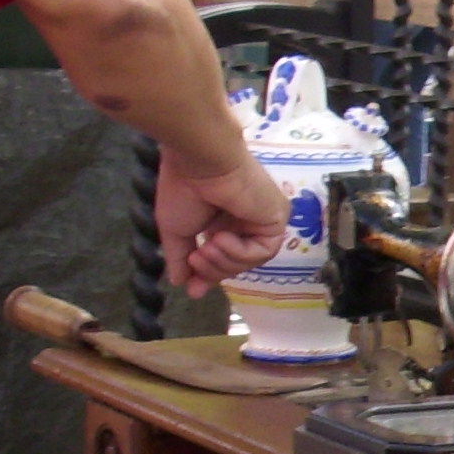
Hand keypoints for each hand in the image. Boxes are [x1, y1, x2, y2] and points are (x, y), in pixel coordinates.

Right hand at [158, 154, 289, 297]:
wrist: (198, 162)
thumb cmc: (184, 188)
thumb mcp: (176, 232)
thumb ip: (180, 259)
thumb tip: (180, 283)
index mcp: (222, 219)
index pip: (223, 257)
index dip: (209, 276)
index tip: (193, 291)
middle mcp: (244, 219)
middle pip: (237, 263)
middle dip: (214, 269)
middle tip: (195, 259)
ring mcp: (262, 218)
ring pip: (250, 261)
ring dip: (224, 261)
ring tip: (205, 246)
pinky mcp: (277, 217)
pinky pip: (263, 252)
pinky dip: (240, 251)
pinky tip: (221, 236)